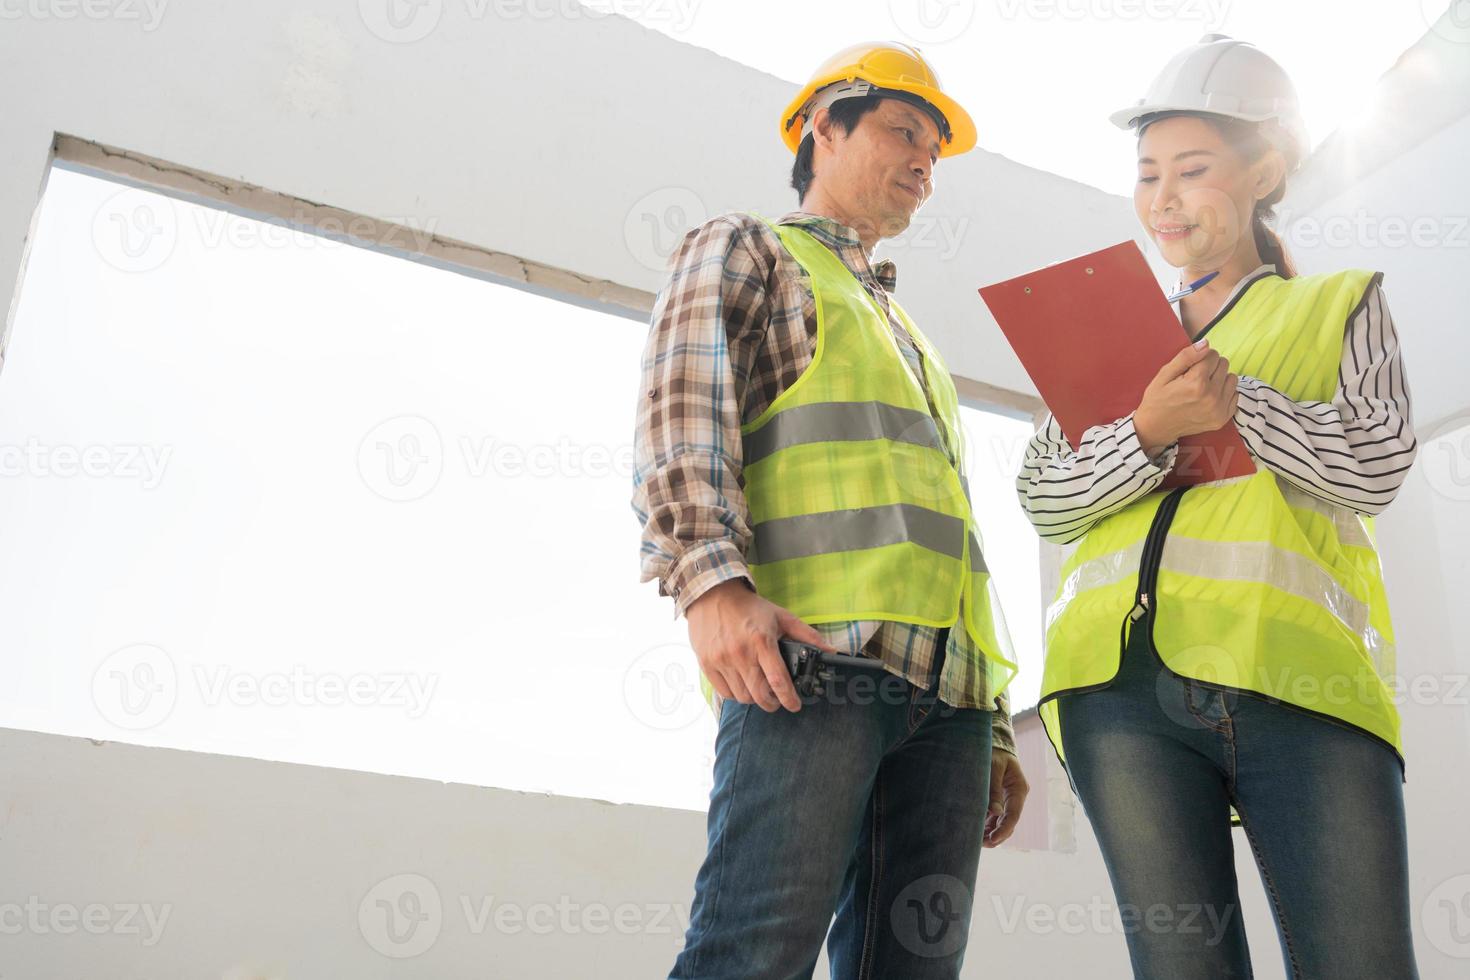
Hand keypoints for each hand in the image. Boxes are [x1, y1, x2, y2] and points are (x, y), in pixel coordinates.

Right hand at [684, 579, 839, 712]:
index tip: (795, 705)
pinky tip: (742, 684)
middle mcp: (740, 653)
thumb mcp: (781, 616)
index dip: (789, 698)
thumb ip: (807, 635)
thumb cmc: (749, 608)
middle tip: (777, 700)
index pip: (778, 680)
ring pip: (742, 697)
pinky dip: (736, 694)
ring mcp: (721, 660)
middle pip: (760, 695)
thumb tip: (831, 651)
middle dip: (773, 703)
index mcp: (762, 641)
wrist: (713, 595)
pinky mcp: (707, 664)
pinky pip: (724, 693)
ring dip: (754, 698)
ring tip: (759, 689)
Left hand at [984, 748, 1028, 847]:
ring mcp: (1007, 800)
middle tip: (981, 844)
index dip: (1004, 829)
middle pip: (1009, 822)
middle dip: (997, 835)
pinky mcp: (998, 800)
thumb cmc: (994, 753)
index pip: (1014, 815)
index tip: (993, 839)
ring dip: (991, 833)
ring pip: (1001, 822)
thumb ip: (993, 788)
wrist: (993, 745)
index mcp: (1019, 789)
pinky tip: (975, 832)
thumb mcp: (993, 767)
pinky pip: (994, 817)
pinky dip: (986, 825)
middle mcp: (1015, 797)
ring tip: (976, 841)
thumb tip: (995, 812)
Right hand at [1133, 339, 1238, 457]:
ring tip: (1203, 387)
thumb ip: (1185, 357)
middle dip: (1211, 366)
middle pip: (1224, 364)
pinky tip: (1209, 397)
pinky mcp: (1222, 418)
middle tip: (1195, 377)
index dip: (1200, 357)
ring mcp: (1219, 409)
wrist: (1156, 428)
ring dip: (1220, 378)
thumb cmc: (1157, 399)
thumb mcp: (1164, 374)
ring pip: (1232, 378)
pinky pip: (1235, 394)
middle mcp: (1211, 396)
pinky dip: (1224, 393)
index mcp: (1196, 383)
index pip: (1212, 354)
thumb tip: (1206, 343)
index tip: (1190, 368)